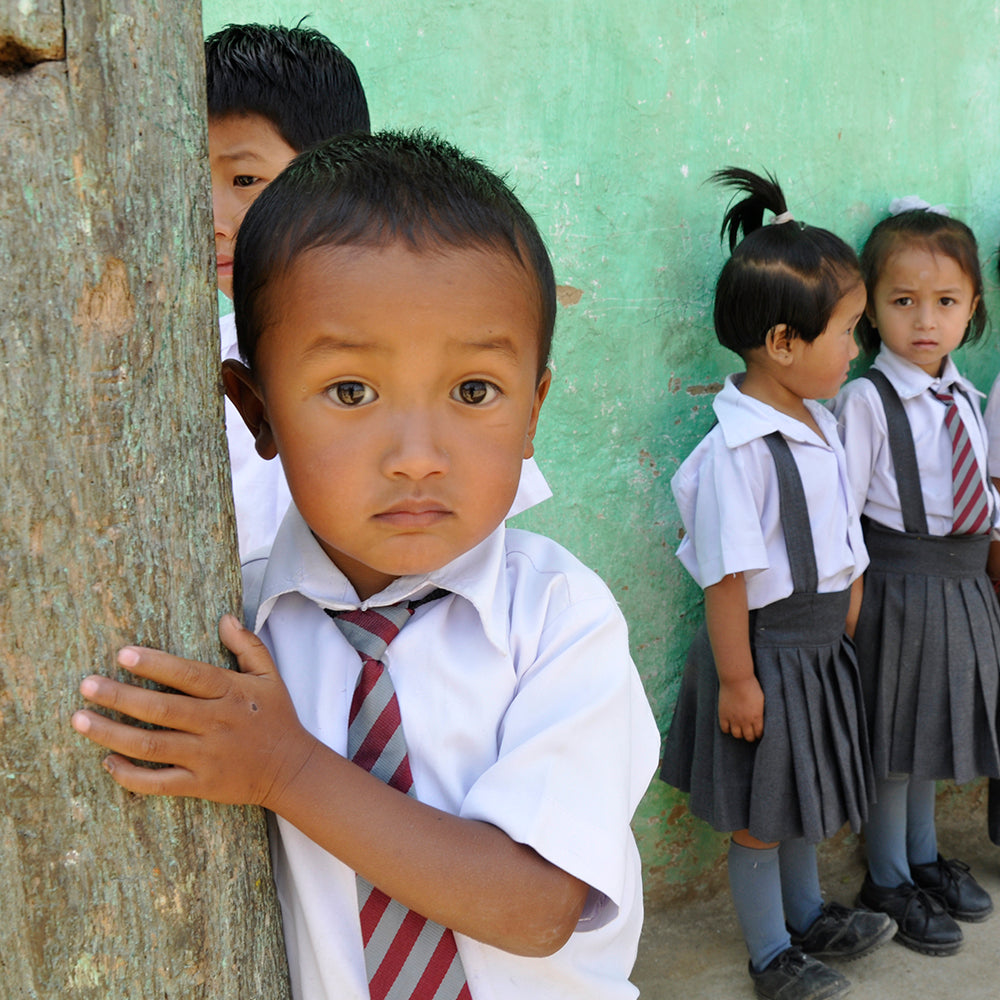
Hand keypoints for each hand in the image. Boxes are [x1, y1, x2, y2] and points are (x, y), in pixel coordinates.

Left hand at [71, 615, 316, 807]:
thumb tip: (225, 617)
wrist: (292, 769)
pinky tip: (107, 760)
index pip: (189, 676)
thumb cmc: (276, 717)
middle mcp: (216, 724)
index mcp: (231, 693)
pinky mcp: (200, 783)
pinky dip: (130, 775)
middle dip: (120, 697)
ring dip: (112, 733)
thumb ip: (247, 645)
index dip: (156, 665)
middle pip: (162, 709)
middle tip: (86, 685)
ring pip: (152, 745)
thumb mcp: (270, 676)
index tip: (123, 654)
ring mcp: (206, 756)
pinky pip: (159, 782)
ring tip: (80, 720)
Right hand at [717, 675, 763, 741]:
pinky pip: (725, 729)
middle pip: (748, 737)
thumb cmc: (751, 686)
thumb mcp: (761, 700)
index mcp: (757, 717)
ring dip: (739, 733)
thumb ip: (762, 712)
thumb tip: (762, 719)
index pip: (759, 733)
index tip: (758, 731)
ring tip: (740, 729)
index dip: (759, 734)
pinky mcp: (723, 715)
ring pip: (737, 735)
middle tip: (750, 731)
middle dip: (750, 736)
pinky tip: (730, 724)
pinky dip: (727, 729)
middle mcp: (745, 721)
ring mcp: (733, 719)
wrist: (736, 679)